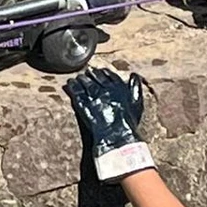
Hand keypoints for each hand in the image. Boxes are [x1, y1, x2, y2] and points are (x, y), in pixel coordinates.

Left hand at [66, 66, 154, 182]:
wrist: (117, 136)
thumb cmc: (129, 121)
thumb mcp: (137, 102)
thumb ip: (136, 86)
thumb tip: (134, 74)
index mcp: (118, 86)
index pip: (109, 74)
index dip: (104, 72)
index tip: (100, 71)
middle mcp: (105, 88)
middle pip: (95, 77)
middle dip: (91, 74)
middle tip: (87, 72)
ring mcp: (92, 96)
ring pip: (85, 82)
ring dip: (80, 78)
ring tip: (77, 77)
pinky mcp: (82, 104)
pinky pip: (76, 92)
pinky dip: (72, 86)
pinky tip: (69, 84)